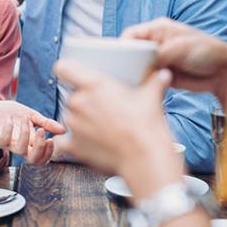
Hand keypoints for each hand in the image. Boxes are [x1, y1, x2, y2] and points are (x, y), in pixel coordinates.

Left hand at [0, 101, 64, 163]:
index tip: (52, 139)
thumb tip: (63, 130)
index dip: (49, 153)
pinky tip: (10, 120)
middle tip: (41, 131)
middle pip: (33, 160)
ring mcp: (8, 144)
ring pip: (20, 150)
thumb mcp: (33, 116)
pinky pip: (3, 140)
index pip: (42, 158)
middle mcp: (21, 147)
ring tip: (24, 118)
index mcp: (31, 144)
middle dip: (40, 147)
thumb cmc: (14, 114)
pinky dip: (8, 129)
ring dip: (25, 134)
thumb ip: (47, 123)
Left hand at [52, 60, 182, 196]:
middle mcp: (79, 102)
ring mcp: (73, 124)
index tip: (71, 76)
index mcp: (94, 85)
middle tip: (101, 110)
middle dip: (83, 102)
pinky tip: (85, 144)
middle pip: (71, 96)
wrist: (144, 158)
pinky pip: (62, 141)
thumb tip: (163, 73)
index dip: (66, 70)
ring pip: (69, 117)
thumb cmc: (147, 126)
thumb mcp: (152, 98)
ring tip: (101, 129)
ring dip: (79, 121)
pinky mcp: (72, 145)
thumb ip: (155, 82)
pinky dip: (70, 143)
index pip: (63, 68)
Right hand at [121, 18, 226, 102]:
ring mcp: (157, 59)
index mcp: (158, 29)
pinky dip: (143, 83)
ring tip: (134, 81)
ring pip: (137, 66)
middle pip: (131, 51)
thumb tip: (140, 64)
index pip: (131, 33)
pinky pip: (146, 78)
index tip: (118, 57)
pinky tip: (143, 87)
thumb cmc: (206, 51)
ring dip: (136, 73)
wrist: (223, 71)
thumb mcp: (180, 48)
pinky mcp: (161, 73)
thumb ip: (158, 54)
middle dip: (127, 61)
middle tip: (125, 72)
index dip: (123, 44)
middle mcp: (155, 43)